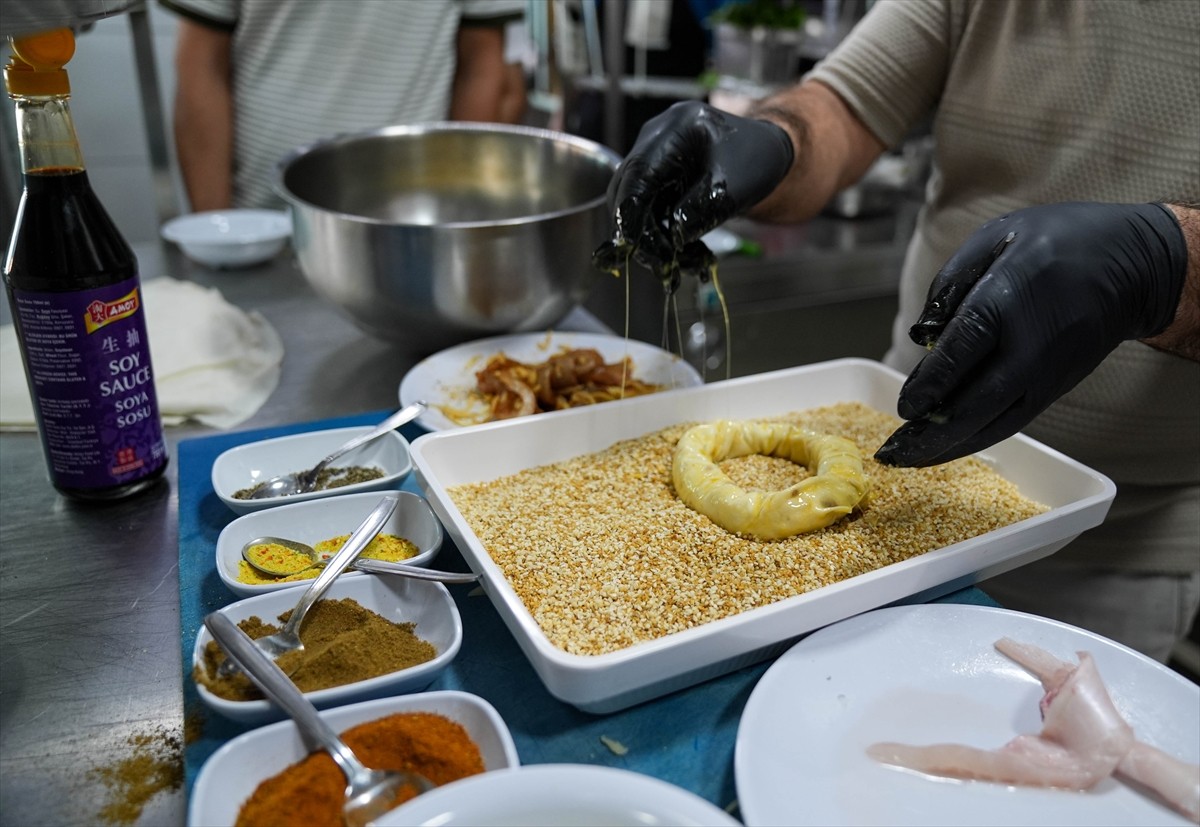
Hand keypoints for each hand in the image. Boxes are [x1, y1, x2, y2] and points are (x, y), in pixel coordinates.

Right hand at [592, 101, 792, 276]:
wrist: (768, 154)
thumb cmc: (757, 160)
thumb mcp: (733, 188)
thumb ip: (700, 210)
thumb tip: (672, 238)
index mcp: (676, 129)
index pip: (638, 172)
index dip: (630, 211)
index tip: (631, 245)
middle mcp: (656, 138)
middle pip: (627, 188)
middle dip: (639, 231)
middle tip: (661, 264)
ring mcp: (655, 158)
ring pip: (635, 204)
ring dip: (651, 238)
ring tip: (680, 264)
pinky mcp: (658, 178)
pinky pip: (649, 210)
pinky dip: (662, 234)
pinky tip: (685, 254)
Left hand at [875, 202, 1187, 466]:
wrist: (1133, 266)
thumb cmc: (1057, 241)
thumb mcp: (998, 235)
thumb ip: (951, 282)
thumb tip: (921, 336)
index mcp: (1009, 299)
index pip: (964, 350)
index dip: (931, 384)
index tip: (903, 408)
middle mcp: (1030, 347)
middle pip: (977, 404)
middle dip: (931, 434)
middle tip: (891, 453)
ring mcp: (1046, 374)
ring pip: (994, 424)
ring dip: (949, 448)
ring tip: (907, 460)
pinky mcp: (1054, 389)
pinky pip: (1011, 423)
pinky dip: (975, 439)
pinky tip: (944, 448)